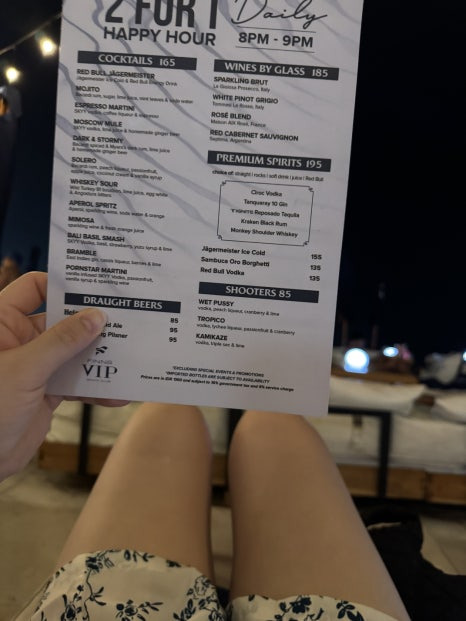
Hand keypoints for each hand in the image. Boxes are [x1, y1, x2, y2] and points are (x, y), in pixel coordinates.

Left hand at [0, 272, 126, 480]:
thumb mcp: (24, 370)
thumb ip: (61, 342)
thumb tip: (95, 317)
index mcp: (2, 323)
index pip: (34, 288)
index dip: (63, 286)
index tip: (97, 289)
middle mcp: (20, 340)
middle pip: (62, 321)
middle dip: (92, 324)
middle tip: (126, 320)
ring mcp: (34, 366)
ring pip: (73, 352)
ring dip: (100, 357)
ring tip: (129, 356)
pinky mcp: (46, 391)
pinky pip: (76, 381)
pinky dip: (96, 388)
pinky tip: (117, 394)